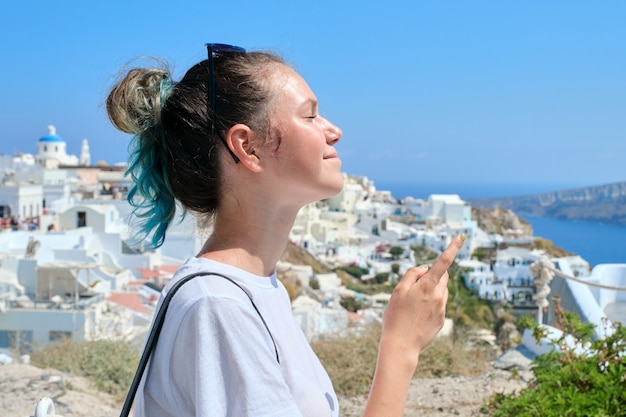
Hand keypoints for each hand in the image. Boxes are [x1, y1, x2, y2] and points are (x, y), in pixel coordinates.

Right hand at [381, 234, 464, 355]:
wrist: (401, 345)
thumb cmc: (395, 316)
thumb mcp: (398, 291)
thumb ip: (412, 275)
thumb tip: (425, 269)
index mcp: (427, 286)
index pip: (443, 262)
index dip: (452, 248)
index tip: (462, 236)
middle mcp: (439, 296)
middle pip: (442, 276)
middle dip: (432, 276)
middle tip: (413, 288)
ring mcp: (442, 309)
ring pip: (440, 291)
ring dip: (431, 291)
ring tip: (413, 306)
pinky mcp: (441, 320)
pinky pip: (438, 305)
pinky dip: (430, 305)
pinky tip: (417, 317)